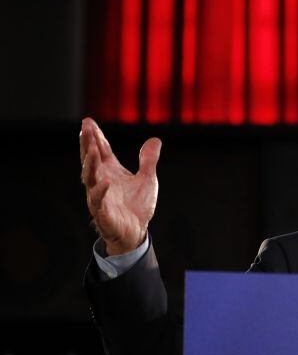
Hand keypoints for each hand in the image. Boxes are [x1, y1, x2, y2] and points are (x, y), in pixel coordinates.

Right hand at [79, 118, 161, 255]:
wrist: (136, 232)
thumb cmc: (136, 206)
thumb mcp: (147, 179)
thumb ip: (148, 160)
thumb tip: (155, 140)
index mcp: (110, 172)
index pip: (100, 150)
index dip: (95, 136)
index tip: (88, 121)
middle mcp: (101, 181)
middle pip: (91, 159)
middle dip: (88, 144)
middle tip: (86, 129)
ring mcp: (100, 196)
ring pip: (90, 177)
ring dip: (90, 163)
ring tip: (92, 149)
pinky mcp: (103, 212)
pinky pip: (98, 201)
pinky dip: (100, 191)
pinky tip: (105, 181)